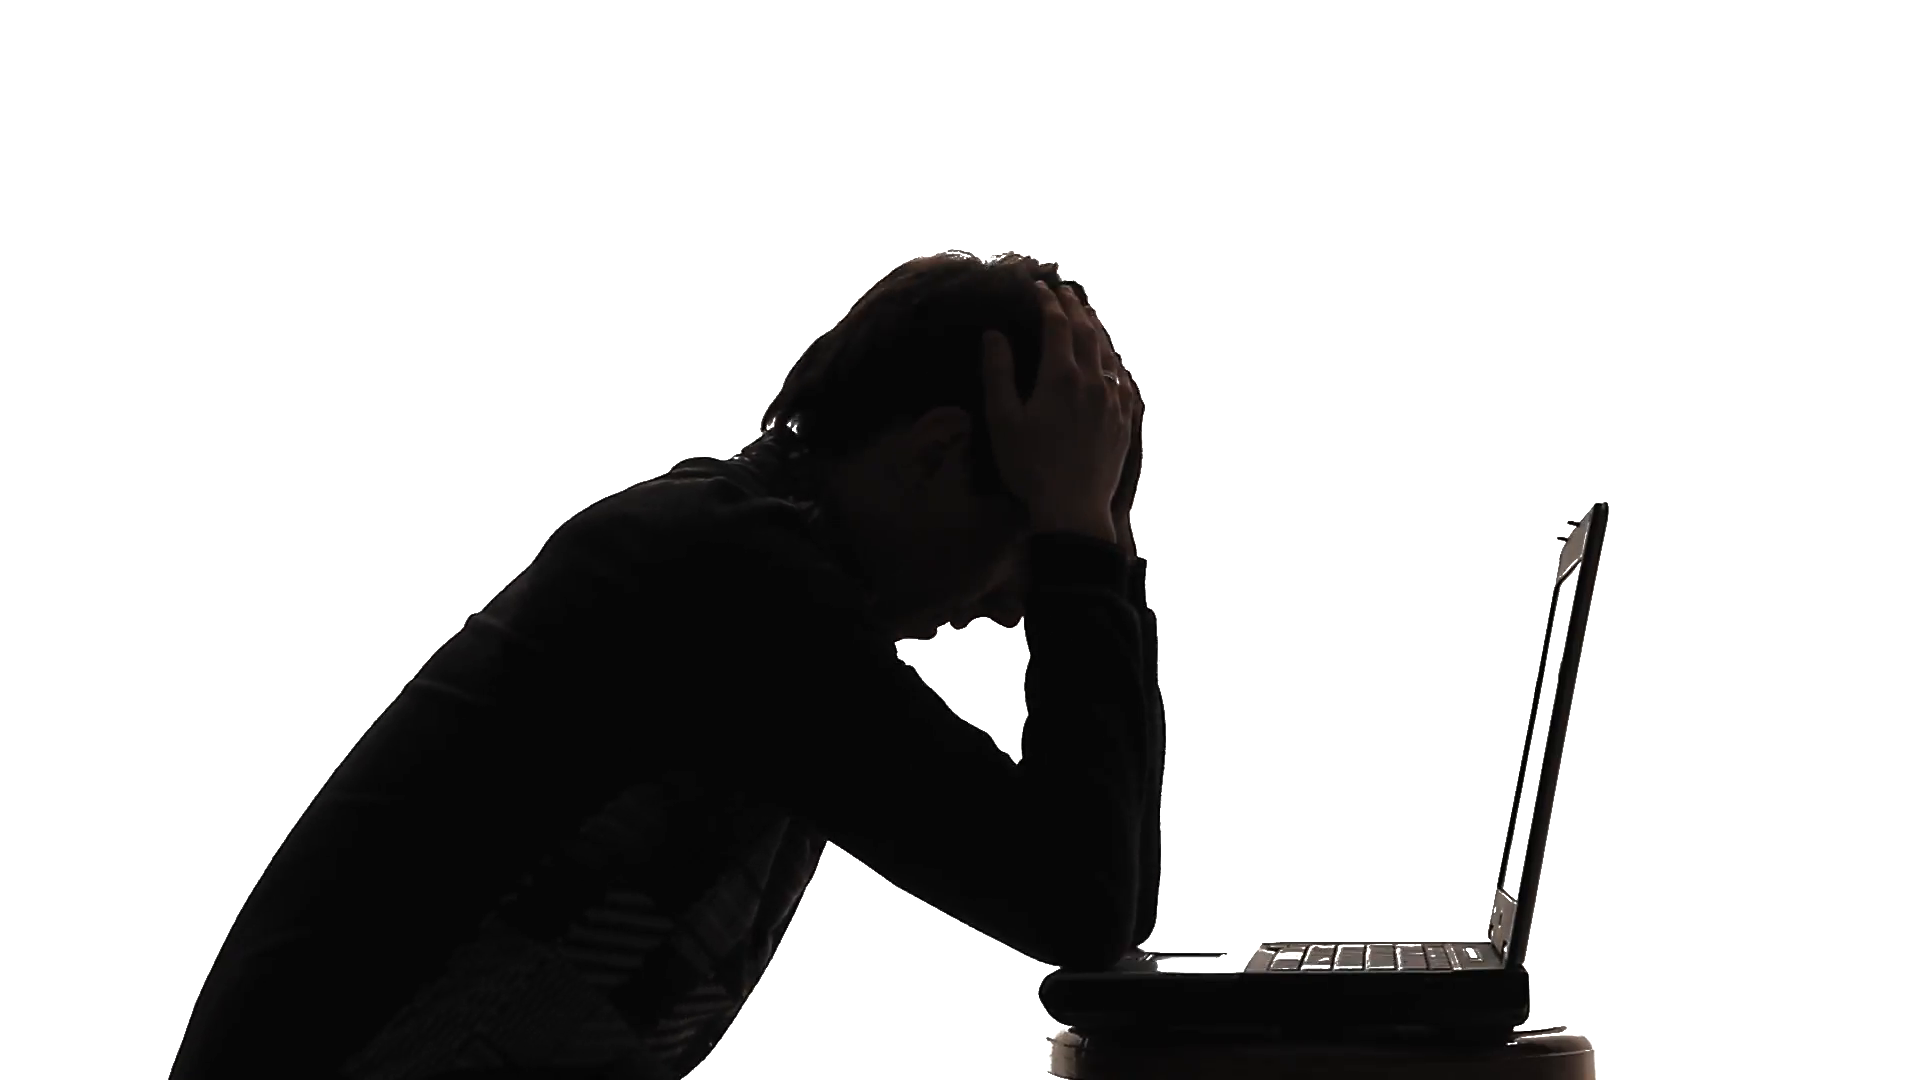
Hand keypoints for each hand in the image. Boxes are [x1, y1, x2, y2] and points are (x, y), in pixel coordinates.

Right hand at [981, 282, 1136, 522]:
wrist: (1073, 509)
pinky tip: (1111, 359)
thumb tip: (994, 335)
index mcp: (1061, 376)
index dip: (1047, 302)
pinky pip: (1124, 378)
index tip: (1037, 288)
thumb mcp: (1003, 419)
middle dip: (1075, 307)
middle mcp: (1093, 381)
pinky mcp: (1125, 420)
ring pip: (1109, 352)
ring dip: (1097, 328)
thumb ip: (998, 373)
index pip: (1057, 324)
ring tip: (1088, 314)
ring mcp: (1114, 400)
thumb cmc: (1030, 467)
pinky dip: (1114, 359)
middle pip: (1088, 331)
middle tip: (1064, 291)